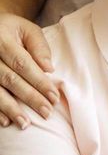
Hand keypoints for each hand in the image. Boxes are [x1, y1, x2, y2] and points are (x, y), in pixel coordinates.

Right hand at [0, 13, 57, 128]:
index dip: (39, 82)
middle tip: (47, 113)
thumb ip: (39, 46)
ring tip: (26, 124)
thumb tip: (48, 68)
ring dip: (10, 109)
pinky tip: (6, 122)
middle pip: (9, 79)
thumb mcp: (27, 30)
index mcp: (1, 37)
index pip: (22, 63)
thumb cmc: (13, 31)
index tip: (54, 98)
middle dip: (30, 98)